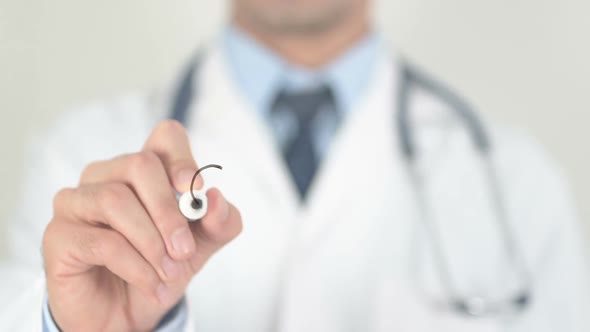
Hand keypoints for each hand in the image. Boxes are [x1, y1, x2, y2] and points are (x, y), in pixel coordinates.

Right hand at [43, 120, 241, 331]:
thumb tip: (215, 198)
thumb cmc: (160, 267)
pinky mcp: (59, 235)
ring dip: (151, 243)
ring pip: (115, 200)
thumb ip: (220, 222)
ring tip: (170, 273)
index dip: (181, 157)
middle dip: (169, 211)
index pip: (165, 136)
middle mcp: (106, 176)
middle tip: (185, 250)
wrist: (127, 314)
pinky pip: (102, 241)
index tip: (194, 189)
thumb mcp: (202, 245)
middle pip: (140, 164)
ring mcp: (77, 202)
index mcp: (144, 171)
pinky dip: (136, 266)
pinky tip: (152, 284)